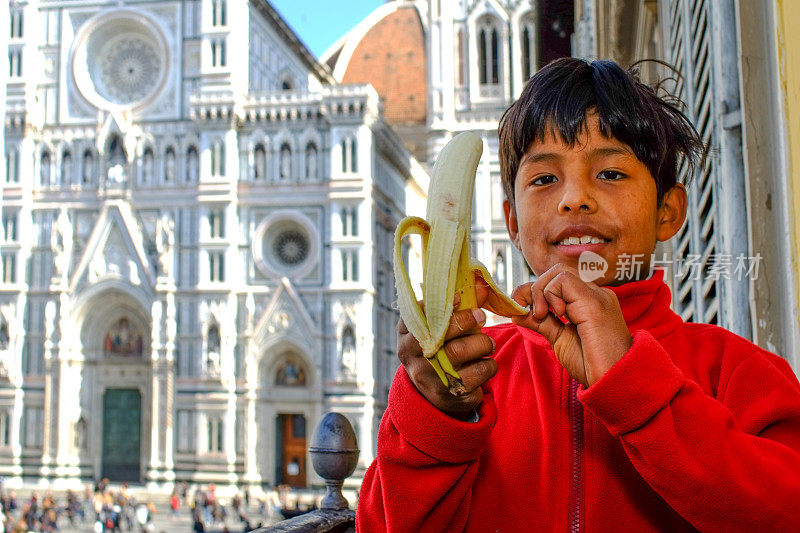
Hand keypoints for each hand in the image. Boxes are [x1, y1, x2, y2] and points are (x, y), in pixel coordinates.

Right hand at [397, 302, 495, 419]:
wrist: (432, 388)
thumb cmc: (438, 346)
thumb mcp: (437, 326)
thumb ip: (457, 306)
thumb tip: (484, 287)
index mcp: (406, 337)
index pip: (419, 318)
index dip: (442, 307)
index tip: (459, 298)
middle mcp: (414, 360)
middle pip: (447, 339)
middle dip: (469, 324)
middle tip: (481, 318)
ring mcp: (430, 380)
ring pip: (464, 358)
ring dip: (484, 346)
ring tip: (487, 344)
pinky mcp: (448, 397)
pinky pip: (477, 379)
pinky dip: (488, 368)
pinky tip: (483, 365)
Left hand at [511, 263, 631, 386]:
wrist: (614, 382)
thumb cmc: (592, 365)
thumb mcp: (559, 339)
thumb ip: (541, 322)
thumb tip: (517, 310)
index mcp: (589, 302)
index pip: (557, 281)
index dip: (535, 291)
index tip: (521, 309)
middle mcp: (595, 294)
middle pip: (557, 272)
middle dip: (534, 288)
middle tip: (533, 314)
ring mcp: (597, 295)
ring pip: (559, 272)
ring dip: (541, 291)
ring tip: (543, 316)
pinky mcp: (594, 302)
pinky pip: (564, 280)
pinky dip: (551, 294)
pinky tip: (558, 316)